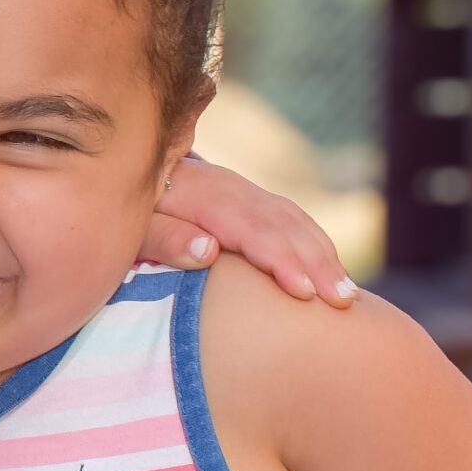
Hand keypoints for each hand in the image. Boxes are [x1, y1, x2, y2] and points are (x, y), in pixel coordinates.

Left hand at [143, 155, 355, 307]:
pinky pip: (291, 220)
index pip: (252, 228)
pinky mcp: (250, 202)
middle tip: (343, 302)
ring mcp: (244, 193)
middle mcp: (232, 190)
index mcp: (203, 195)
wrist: (123, 168)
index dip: (281, 259)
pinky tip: (331, 274)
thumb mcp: (131, 225)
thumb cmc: (124, 209)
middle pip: (284, 224)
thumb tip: (209, 250)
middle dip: (318, 263)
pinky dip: (316, 246)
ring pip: (295, 221)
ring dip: (325, 256)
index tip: (304, 292)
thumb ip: (164, 236)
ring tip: (348, 296)